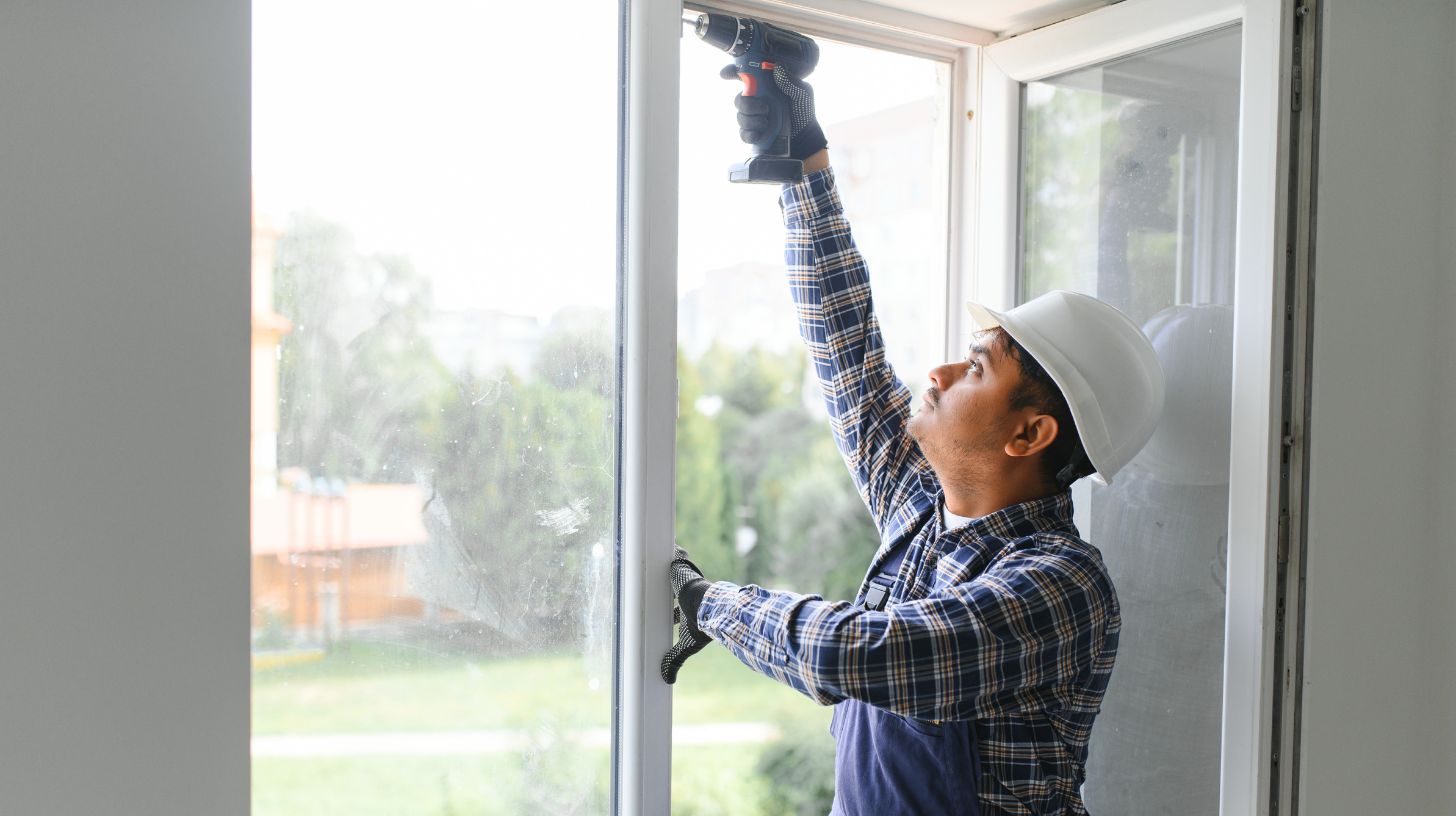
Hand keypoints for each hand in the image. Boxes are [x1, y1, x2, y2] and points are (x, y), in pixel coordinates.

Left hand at [661, 546, 711, 683]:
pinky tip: (668, 548)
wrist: (710, 605)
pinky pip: (678, 556)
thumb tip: (668, 681)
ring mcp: (686, 580)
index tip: (668, 613)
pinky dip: (675, 552)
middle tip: (654, 589)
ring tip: (654, 563)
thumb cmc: (702, 624)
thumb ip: (675, 659)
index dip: (672, 611)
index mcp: (689, 609)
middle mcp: (689, 593)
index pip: (677, 609)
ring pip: (676, 572)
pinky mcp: (681, 568)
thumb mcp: (687, 644)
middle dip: (667, 590)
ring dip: (670, 569)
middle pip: (675, 589)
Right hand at [720, 64, 827, 160]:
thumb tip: (777, 67)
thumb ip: (790, 81)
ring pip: (740, 117)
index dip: (731, 73)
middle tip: (765, 109)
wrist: (805, 135)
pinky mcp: (753, 134)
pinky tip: (759, 134)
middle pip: (738, 100)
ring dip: (752, 120)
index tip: (726, 74)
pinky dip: (749, 134)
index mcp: (764, 87)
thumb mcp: (802, 92)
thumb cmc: (803, 111)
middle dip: (748, 105)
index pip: (743, 76)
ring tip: (767, 122)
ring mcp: (753, 118)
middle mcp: (755, 101)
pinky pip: (743, 134)